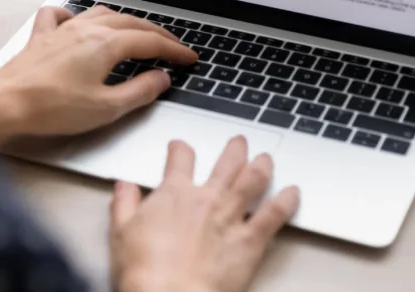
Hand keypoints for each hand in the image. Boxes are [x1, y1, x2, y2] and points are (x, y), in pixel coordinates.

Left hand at [0, 5, 196, 154]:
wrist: (5, 102)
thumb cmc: (52, 107)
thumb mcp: (106, 107)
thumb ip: (140, 91)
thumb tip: (161, 78)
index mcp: (106, 44)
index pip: (150, 42)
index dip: (174, 50)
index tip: (189, 58)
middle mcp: (86, 29)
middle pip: (131, 23)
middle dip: (157, 33)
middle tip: (173, 46)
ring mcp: (63, 29)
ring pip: (102, 14)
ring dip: (126, 21)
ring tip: (138, 32)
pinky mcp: (43, 37)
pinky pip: (63, 15)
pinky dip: (77, 15)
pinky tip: (79, 22)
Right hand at [110, 137, 299, 291]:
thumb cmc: (145, 271)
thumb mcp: (120, 233)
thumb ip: (124, 204)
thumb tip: (124, 186)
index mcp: (174, 193)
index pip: (180, 159)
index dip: (180, 149)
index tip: (180, 147)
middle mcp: (206, 198)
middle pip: (226, 163)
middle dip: (235, 149)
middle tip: (239, 142)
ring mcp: (231, 217)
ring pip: (253, 180)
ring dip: (262, 165)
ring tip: (267, 158)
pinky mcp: (250, 241)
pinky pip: (274, 214)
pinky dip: (287, 201)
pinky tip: (294, 192)